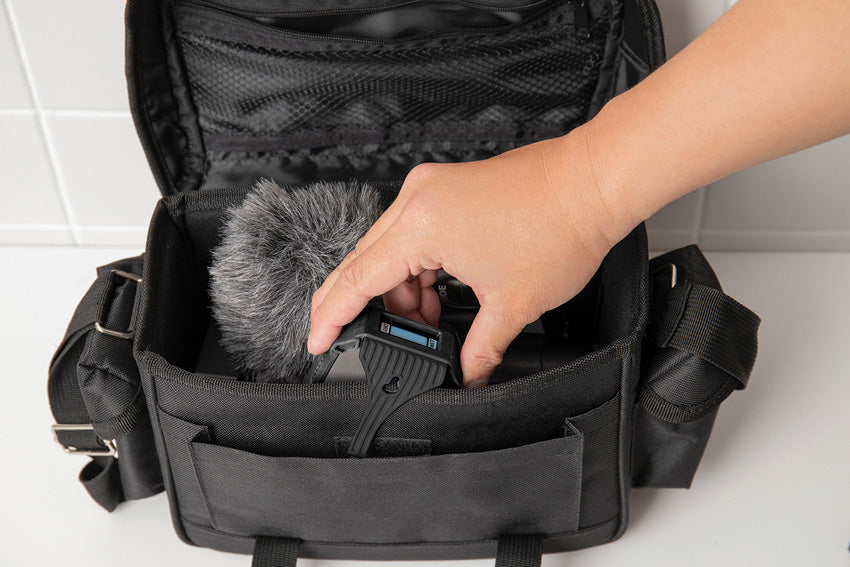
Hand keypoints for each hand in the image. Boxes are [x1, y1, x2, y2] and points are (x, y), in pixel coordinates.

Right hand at [308, 127, 628, 386]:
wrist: (594, 182)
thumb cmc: (561, 227)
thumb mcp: (512, 304)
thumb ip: (479, 349)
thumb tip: (467, 374)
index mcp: (421, 225)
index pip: (357, 278)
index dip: (332, 316)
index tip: (317, 341)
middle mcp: (418, 199)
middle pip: (368, 261)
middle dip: (372, 306)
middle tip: (378, 339)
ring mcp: (432, 188)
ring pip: (391, 248)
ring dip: (401, 288)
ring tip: (430, 319)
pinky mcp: (448, 188)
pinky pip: (413, 232)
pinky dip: (418, 265)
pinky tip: (438, 291)